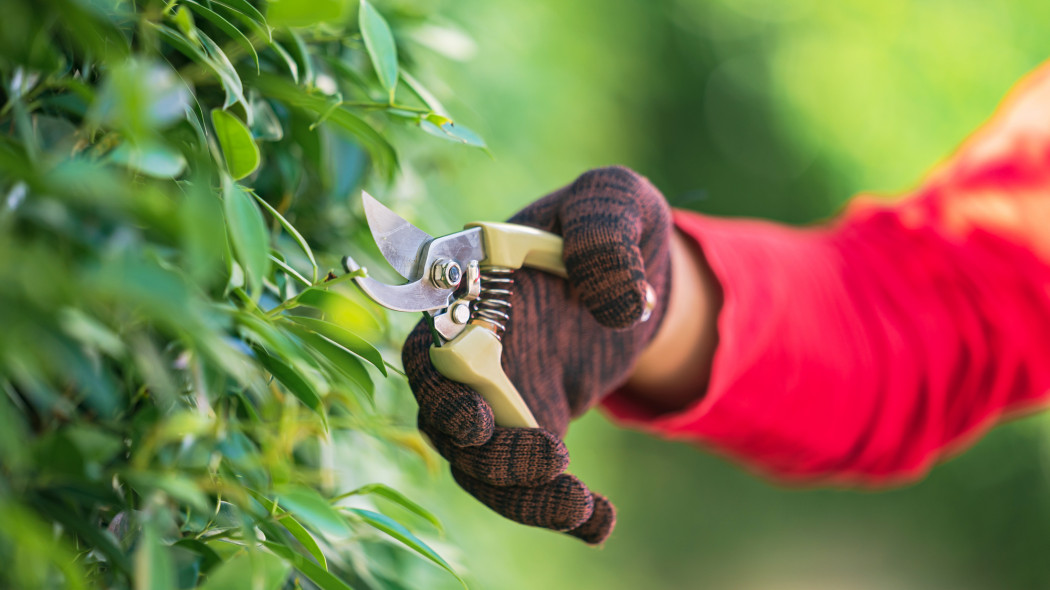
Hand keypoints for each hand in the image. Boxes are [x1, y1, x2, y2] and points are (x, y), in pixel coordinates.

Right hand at [402, 166, 672, 542]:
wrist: (639, 266)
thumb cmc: (613, 221)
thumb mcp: (619, 199)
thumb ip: (607, 230)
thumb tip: (619, 304)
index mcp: (473, 291)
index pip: (430, 346)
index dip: (441, 390)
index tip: (481, 421)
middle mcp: (473, 348)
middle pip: (446, 418)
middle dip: (484, 454)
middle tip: (552, 460)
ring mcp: (500, 392)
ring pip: (481, 463)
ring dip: (522, 494)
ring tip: (583, 509)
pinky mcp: (533, 424)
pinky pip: (527, 479)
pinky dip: (557, 507)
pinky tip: (602, 520)